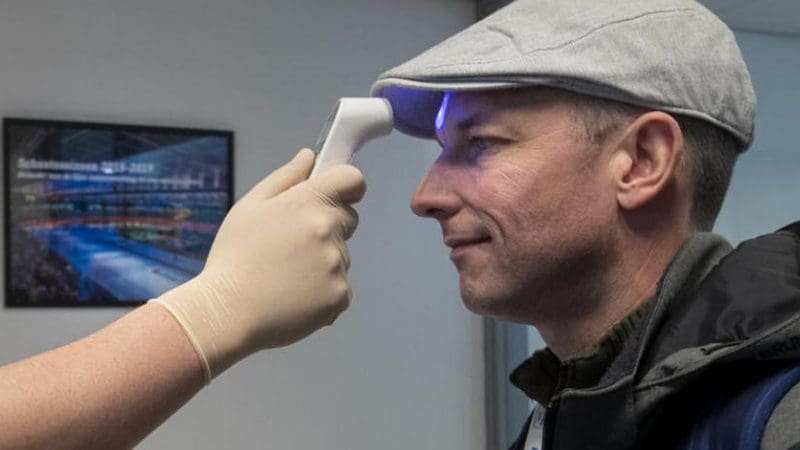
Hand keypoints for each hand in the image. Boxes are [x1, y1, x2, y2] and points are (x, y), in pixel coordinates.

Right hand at [151, 149, 365, 380]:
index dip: (346, 186)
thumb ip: (286, 178)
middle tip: (292, 245)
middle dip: (329, 226)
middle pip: (348, 219)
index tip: (333, 196)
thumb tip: (309, 157)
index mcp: (309, 203)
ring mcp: (337, 265)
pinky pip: (341, 287)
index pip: (353, 180)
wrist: (227, 312)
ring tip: (286, 275)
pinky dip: (324, 291)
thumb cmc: (234, 258)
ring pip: (341, 256)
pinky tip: (294, 295)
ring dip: (323, 261)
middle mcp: (329, 231)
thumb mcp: (250, 207)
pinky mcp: (340, 296)